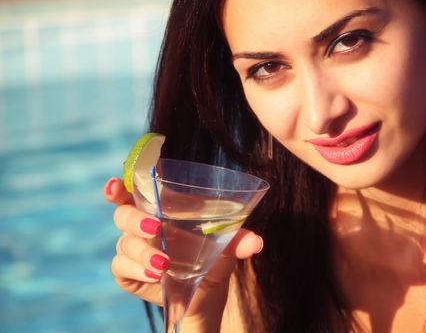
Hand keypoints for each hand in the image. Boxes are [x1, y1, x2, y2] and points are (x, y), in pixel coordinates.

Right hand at [103, 177, 263, 309]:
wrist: (208, 292)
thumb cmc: (213, 256)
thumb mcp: (228, 245)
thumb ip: (238, 239)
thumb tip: (256, 243)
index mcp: (161, 207)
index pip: (134, 189)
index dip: (120, 185)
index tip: (116, 185)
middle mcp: (142, 223)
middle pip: (123, 213)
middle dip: (134, 218)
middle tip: (155, 227)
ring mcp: (133, 248)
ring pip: (124, 243)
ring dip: (143, 252)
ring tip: (163, 263)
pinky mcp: (127, 272)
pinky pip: (121, 268)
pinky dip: (137, 271)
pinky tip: (155, 275)